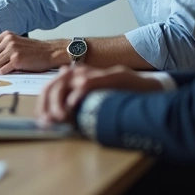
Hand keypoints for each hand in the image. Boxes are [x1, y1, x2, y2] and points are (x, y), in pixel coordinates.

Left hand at [0, 32, 67, 72]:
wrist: (50, 52)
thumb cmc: (33, 50)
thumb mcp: (16, 42)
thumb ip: (3, 47)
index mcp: (6, 36)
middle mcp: (8, 41)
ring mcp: (12, 50)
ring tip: (4, 70)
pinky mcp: (17, 60)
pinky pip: (2, 70)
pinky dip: (4, 73)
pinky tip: (10, 71)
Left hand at [37, 64, 163, 125]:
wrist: (152, 89)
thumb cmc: (124, 95)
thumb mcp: (97, 97)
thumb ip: (78, 99)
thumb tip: (60, 103)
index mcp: (78, 77)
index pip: (51, 87)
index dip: (43, 104)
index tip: (42, 122)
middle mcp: (84, 72)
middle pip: (54, 84)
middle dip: (47, 104)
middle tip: (48, 122)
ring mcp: (98, 73)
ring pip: (66, 82)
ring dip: (59, 101)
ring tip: (59, 118)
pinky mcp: (111, 76)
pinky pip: (88, 83)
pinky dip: (78, 94)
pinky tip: (72, 106)